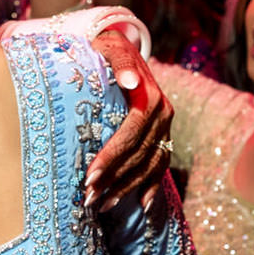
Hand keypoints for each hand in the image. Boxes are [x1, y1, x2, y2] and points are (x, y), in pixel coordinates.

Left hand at [86, 26, 171, 213]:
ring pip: (150, 165)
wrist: (119, 47)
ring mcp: (165, 127)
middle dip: (114, 178)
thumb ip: (119, 61)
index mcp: (151, 96)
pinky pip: (160, 166)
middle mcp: (164, 114)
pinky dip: (150, 187)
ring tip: (102, 205)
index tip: (89, 176)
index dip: (113, 156)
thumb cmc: (104, 48)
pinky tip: (140, 207)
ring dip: (127, 188)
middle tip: (88, 197)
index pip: (132, 132)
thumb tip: (131, 81)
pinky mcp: (162, 136)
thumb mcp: (108, 47)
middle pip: (140, 154)